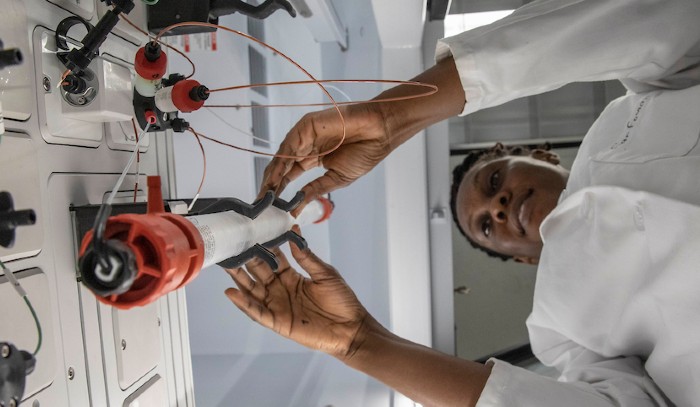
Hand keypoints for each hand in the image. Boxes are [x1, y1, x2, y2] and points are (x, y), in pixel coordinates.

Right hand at [225, 239, 368, 358]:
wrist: (351, 328)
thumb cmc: (342, 300)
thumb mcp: (325, 273)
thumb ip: (306, 256)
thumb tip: (294, 232)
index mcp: (291, 276)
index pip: (271, 259)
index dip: (262, 247)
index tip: (251, 233)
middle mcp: (280, 290)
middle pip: (257, 273)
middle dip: (245, 260)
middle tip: (232, 245)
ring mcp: (278, 306)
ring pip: (252, 291)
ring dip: (238, 279)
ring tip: (226, 265)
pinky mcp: (278, 322)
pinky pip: (257, 312)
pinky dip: (243, 303)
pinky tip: (231, 292)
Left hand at [259, 103, 390, 212]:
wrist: (380, 132)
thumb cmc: (365, 152)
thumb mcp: (336, 179)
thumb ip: (314, 190)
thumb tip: (297, 208)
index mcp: (313, 158)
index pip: (289, 176)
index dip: (278, 191)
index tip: (269, 208)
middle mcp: (306, 147)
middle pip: (281, 168)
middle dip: (270, 186)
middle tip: (261, 204)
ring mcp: (305, 136)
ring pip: (282, 158)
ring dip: (272, 177)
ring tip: (264, 195)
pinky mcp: (306, 126)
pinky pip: (289, 146)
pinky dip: (280, 162)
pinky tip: (275, 178)